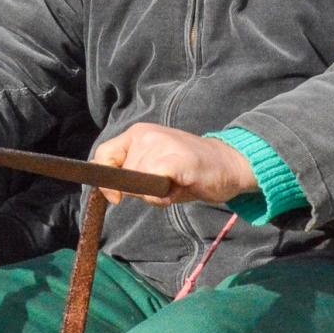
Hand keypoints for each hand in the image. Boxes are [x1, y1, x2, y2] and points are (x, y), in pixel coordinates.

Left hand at [91, 124, 258, 206]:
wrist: (229, 165)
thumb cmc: (189, 171)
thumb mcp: (154, 169)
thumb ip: (132, 175)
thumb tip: (111, 191)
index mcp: (138, 134)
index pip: (104, 154)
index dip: (105, 180)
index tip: (116, 198)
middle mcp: (146, 135)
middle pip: (124, 176)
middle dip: (141, 190)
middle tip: (167, 184)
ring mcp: (162, 145)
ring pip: (140, 184)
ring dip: (156, 194)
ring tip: (178, 183)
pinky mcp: (178, 160)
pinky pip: (156, 184)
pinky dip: (165, 194)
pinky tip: (181, 186)